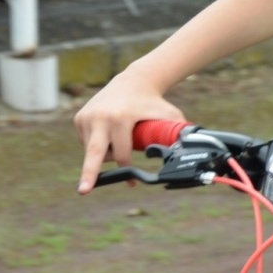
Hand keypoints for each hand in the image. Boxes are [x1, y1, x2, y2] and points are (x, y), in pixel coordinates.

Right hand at [74, 73, 184, 193]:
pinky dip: (97, 145)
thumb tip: (193, 150)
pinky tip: (109, 133)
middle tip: (83, 191)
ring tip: (122, 137)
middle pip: (94, 152)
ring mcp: (87, 117)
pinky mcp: (79, 118)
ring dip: (107, 153)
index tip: (132, 182)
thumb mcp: (169, 115)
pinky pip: (86, 142)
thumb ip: (179, 132)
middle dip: (89, 174)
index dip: (129, 168)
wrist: (134, 81)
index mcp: (120, 117)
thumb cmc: (153, 102)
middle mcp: (100, 117)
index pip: (123, 152)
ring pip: (93, 151)